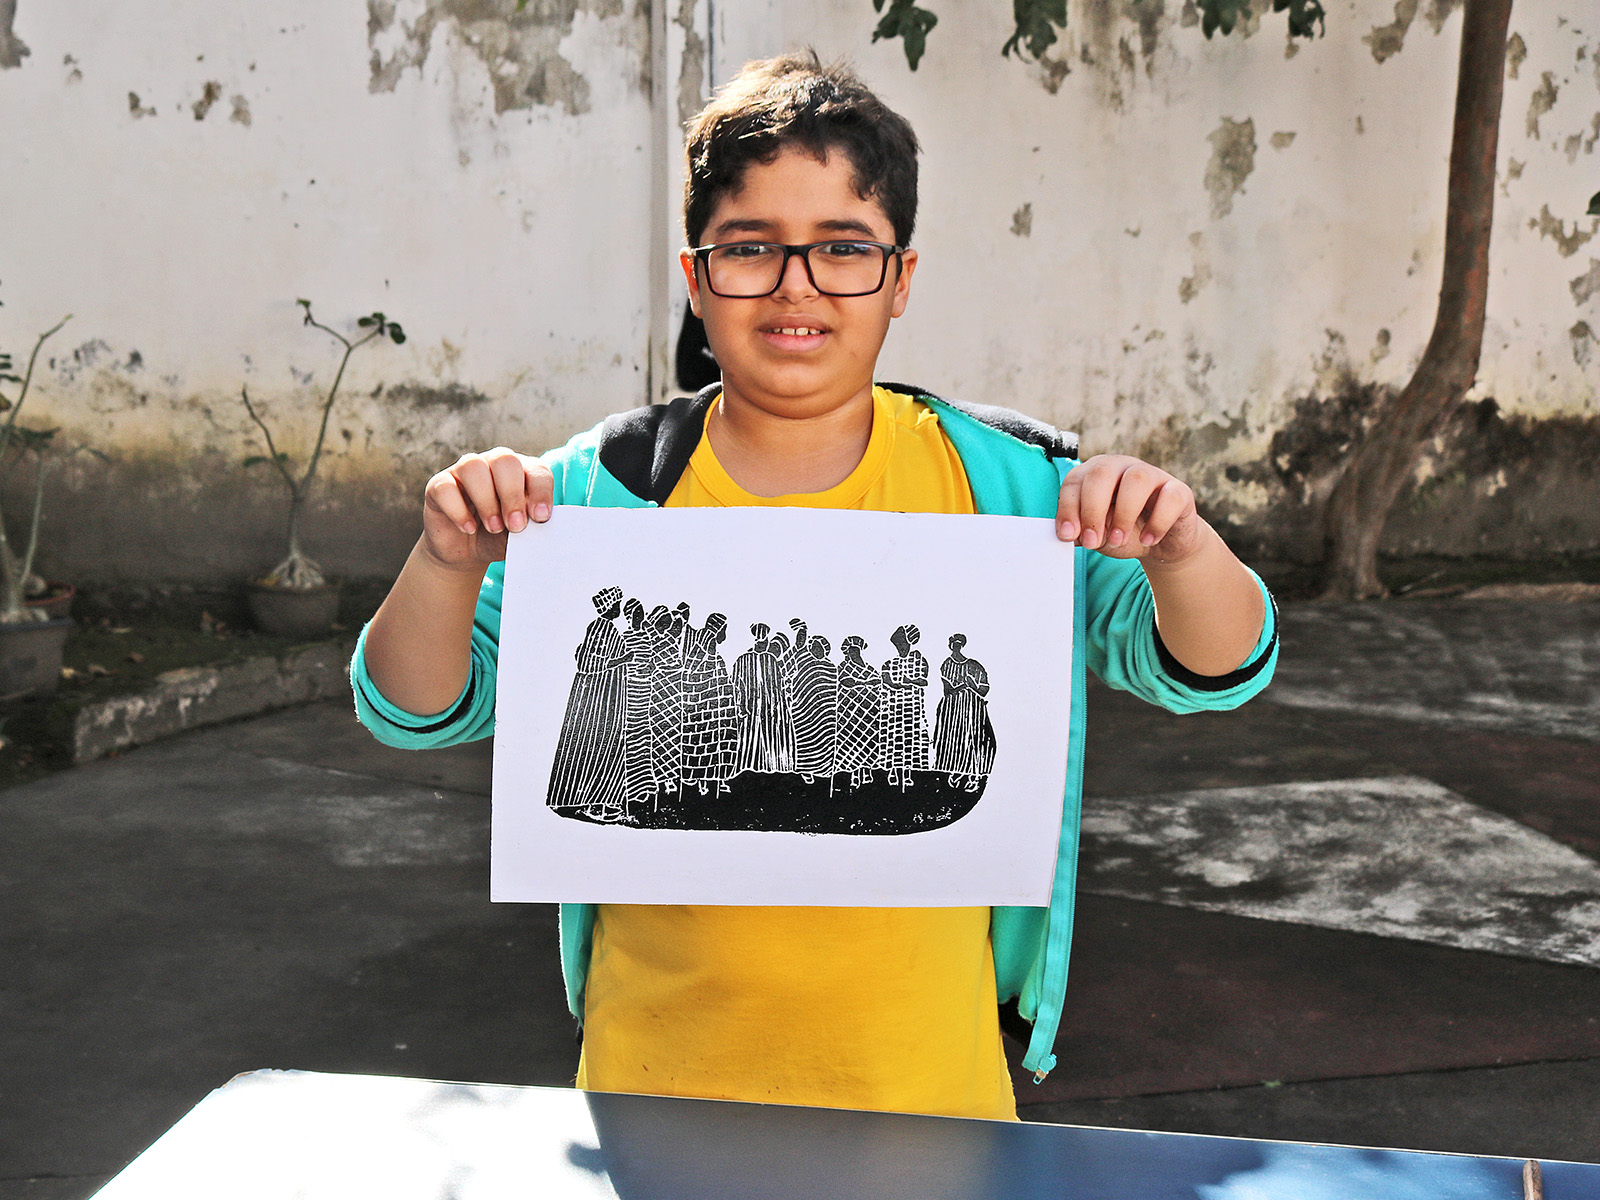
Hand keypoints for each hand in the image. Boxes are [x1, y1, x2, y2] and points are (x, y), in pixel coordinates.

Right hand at [422, 447, 552, 568]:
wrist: (465, 552)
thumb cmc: (498, 537)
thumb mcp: (518, 536)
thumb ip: (529, 528)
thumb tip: (538, 524)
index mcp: (521, 472)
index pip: (536, 469)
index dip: (540, 491)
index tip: (541, 517)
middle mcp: (492, 464)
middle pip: (504, 460)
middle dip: (512, 494)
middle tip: (515, 526)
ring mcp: (463, 471)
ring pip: (473, 467)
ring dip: (486, 501)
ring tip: (494, 528)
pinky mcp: (439, 485)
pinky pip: (446, 487)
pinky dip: (458, 510)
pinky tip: (468, 528)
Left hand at [1056, 455, 1200, 565]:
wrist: (1162, 545)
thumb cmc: (1124, 533)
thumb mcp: (1097, 535)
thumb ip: (1081, 532)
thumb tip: (1068, 534)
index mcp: (1096, 473)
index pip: (1075, 480)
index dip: (1068, 508)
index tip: (1068, 536)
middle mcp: (1123, 467)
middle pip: (1102, 473)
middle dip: (1092, 510)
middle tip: (1092, 542)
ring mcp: (1153, 475)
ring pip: (1137, 479)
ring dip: (1123, 515)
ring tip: (1118, 541)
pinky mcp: (1179, 491)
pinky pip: (1169, 498)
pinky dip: (1157, 523)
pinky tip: (1148, 540)